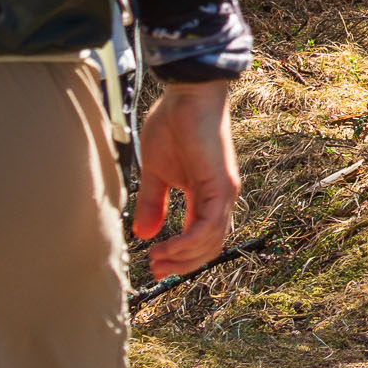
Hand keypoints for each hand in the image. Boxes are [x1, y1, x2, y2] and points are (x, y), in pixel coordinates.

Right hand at [132, 79, 239, 279]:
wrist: (188, 96)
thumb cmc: (173, 126)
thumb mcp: (156, 173)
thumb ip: (152, 203)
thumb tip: (144, 234)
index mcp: (205, 195)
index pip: (200, 237)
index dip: (180, 256)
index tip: (154, 265)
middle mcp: (219, 198)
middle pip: (209, 245)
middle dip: (182, 263)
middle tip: (156, 271)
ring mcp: (224, 193)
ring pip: (212, 240)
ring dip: (184, 256)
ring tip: (157, 260)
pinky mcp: (222, 185)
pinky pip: (210, 225)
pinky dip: (189, 242)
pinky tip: (167, 246)